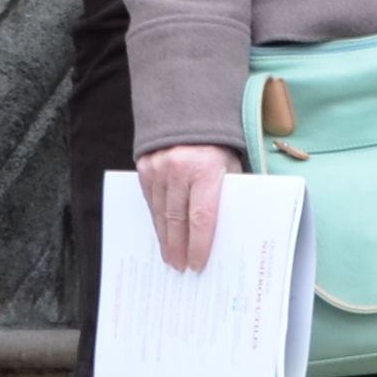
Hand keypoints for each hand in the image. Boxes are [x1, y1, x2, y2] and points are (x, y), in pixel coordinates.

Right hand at [141, 141, 241, 272]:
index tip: (197, 264)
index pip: (202, 217)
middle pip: (177, 220)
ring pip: (160, 213)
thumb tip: (231, 226)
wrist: (191, 109)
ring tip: (170, 256)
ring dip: (165, 238)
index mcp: (206, 169)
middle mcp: (179, 169)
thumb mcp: (231, 164)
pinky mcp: (145, 167)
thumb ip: (229, 191)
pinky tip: (160, 234)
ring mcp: (158, 168)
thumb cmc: (219, 143)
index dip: (199, 244)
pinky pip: (149, 201)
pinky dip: (156, 219)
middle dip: (179, 247)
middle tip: (181, 267)